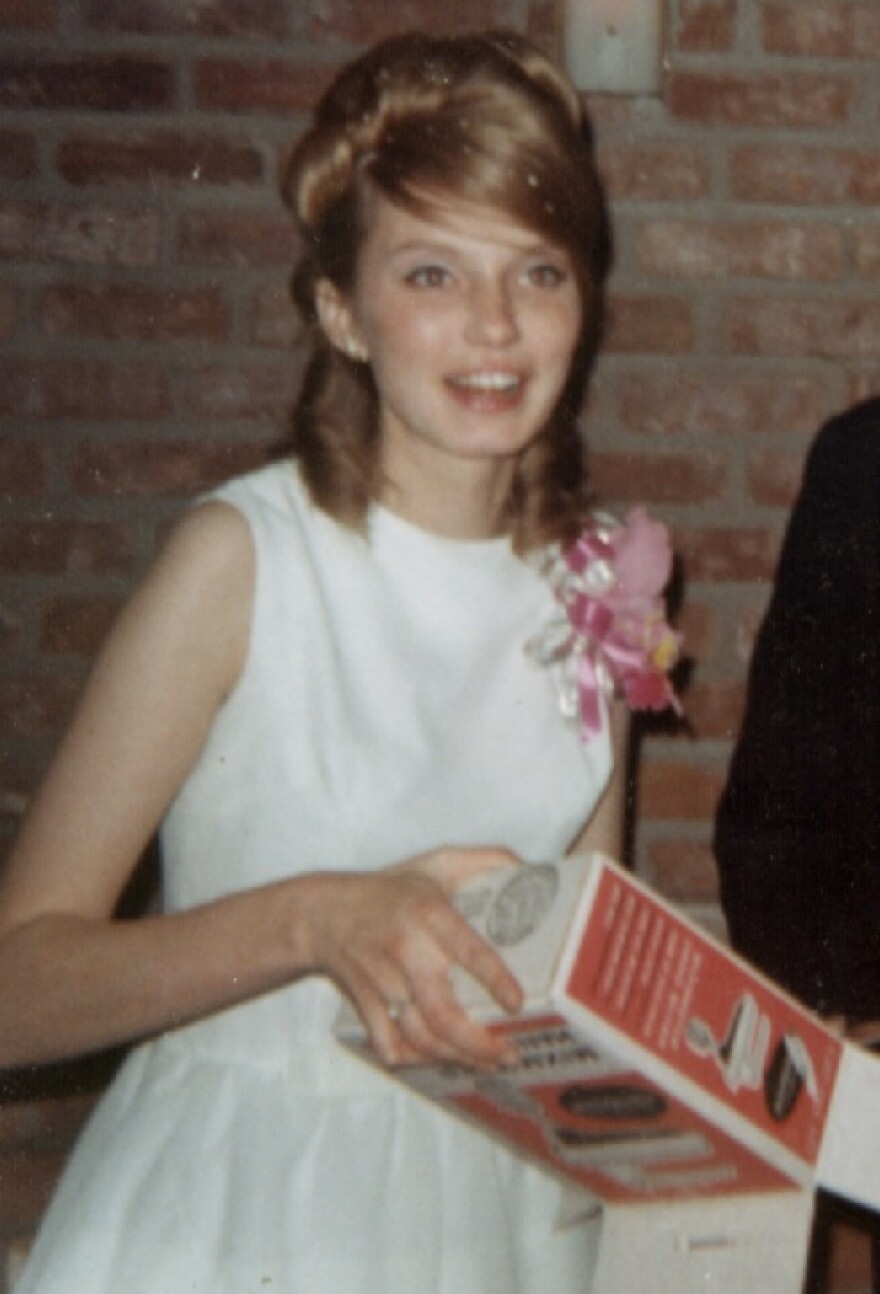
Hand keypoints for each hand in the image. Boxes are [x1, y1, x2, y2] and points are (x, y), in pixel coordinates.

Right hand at [304, 847, 523, 1068]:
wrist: (321, 912)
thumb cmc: (388, 889)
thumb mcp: (436, 863)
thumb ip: (485, 860)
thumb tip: (527, 869)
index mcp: (429, 914)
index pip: (468, 950)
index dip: (494, 980)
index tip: (516, 1003)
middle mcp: (406, 949)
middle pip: (443, 1012)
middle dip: (478, 1043)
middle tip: (509, 1053)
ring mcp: (382, 981)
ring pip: (420, 1036)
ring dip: (455, 1057)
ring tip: (485, 1063)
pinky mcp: (365, 1002)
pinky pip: (389, 1044)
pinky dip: (414, 1060)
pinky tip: (438, 1060)